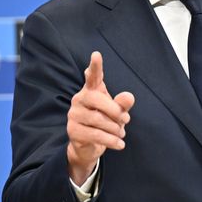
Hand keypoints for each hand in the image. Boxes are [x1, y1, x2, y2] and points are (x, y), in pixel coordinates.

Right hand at [66, 51, 134, 183]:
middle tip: (126, 119)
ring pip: (98, 120)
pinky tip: (120, 144)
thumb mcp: (117, 113)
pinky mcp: (73, 131)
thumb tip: (129, 96)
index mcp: (91, 91)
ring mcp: (74, 115)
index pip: (92, 76)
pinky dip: (112, 141)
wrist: (89, 147)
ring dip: (115, 128)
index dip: (95, 66)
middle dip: (115, 111)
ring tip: (121, 133)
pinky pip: (96, 135)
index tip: (97, 54)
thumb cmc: (105, 123)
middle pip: (97, 99)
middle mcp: (79, 100)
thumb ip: (123, 104)